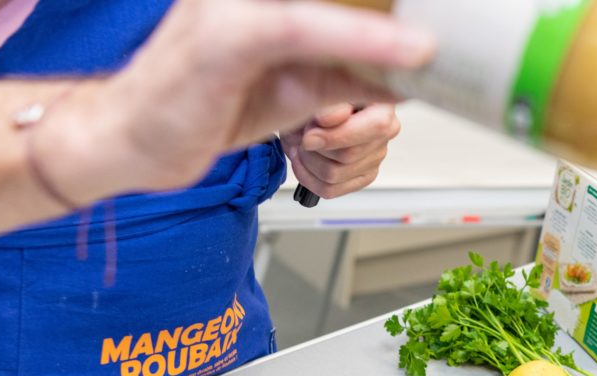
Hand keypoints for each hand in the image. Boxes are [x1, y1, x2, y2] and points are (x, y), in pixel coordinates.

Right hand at [36, 0, 432, 203]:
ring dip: (398, 25)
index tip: (442, 10)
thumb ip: (345, 73)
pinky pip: (305, 29)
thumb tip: (405, 75)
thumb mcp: (293, 89)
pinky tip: (408, 55)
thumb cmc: (198, 108)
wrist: (129, 140)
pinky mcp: (229, 34)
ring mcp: (236, 3)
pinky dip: (363, 44)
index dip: (388, 15)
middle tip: (466, 19)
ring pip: (337, 4)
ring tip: (452, 39)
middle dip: (404, 5)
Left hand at [281, 103, 399, 198]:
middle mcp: (386, 131)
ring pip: (334, 174)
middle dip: (315, 146)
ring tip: (301, 145)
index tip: (311, 129)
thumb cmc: (315, 96)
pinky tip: (303, 161)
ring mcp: (376, 157)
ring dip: (307, 161)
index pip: (374, 128)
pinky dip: (307, 177)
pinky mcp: (362, 177)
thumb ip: (327, 101)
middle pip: (348, 155)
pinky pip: (330, 189)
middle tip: (303, 133)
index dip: (338, 133)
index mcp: (382, 104)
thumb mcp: (319, 88)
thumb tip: (326, 120)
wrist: (305, 107)